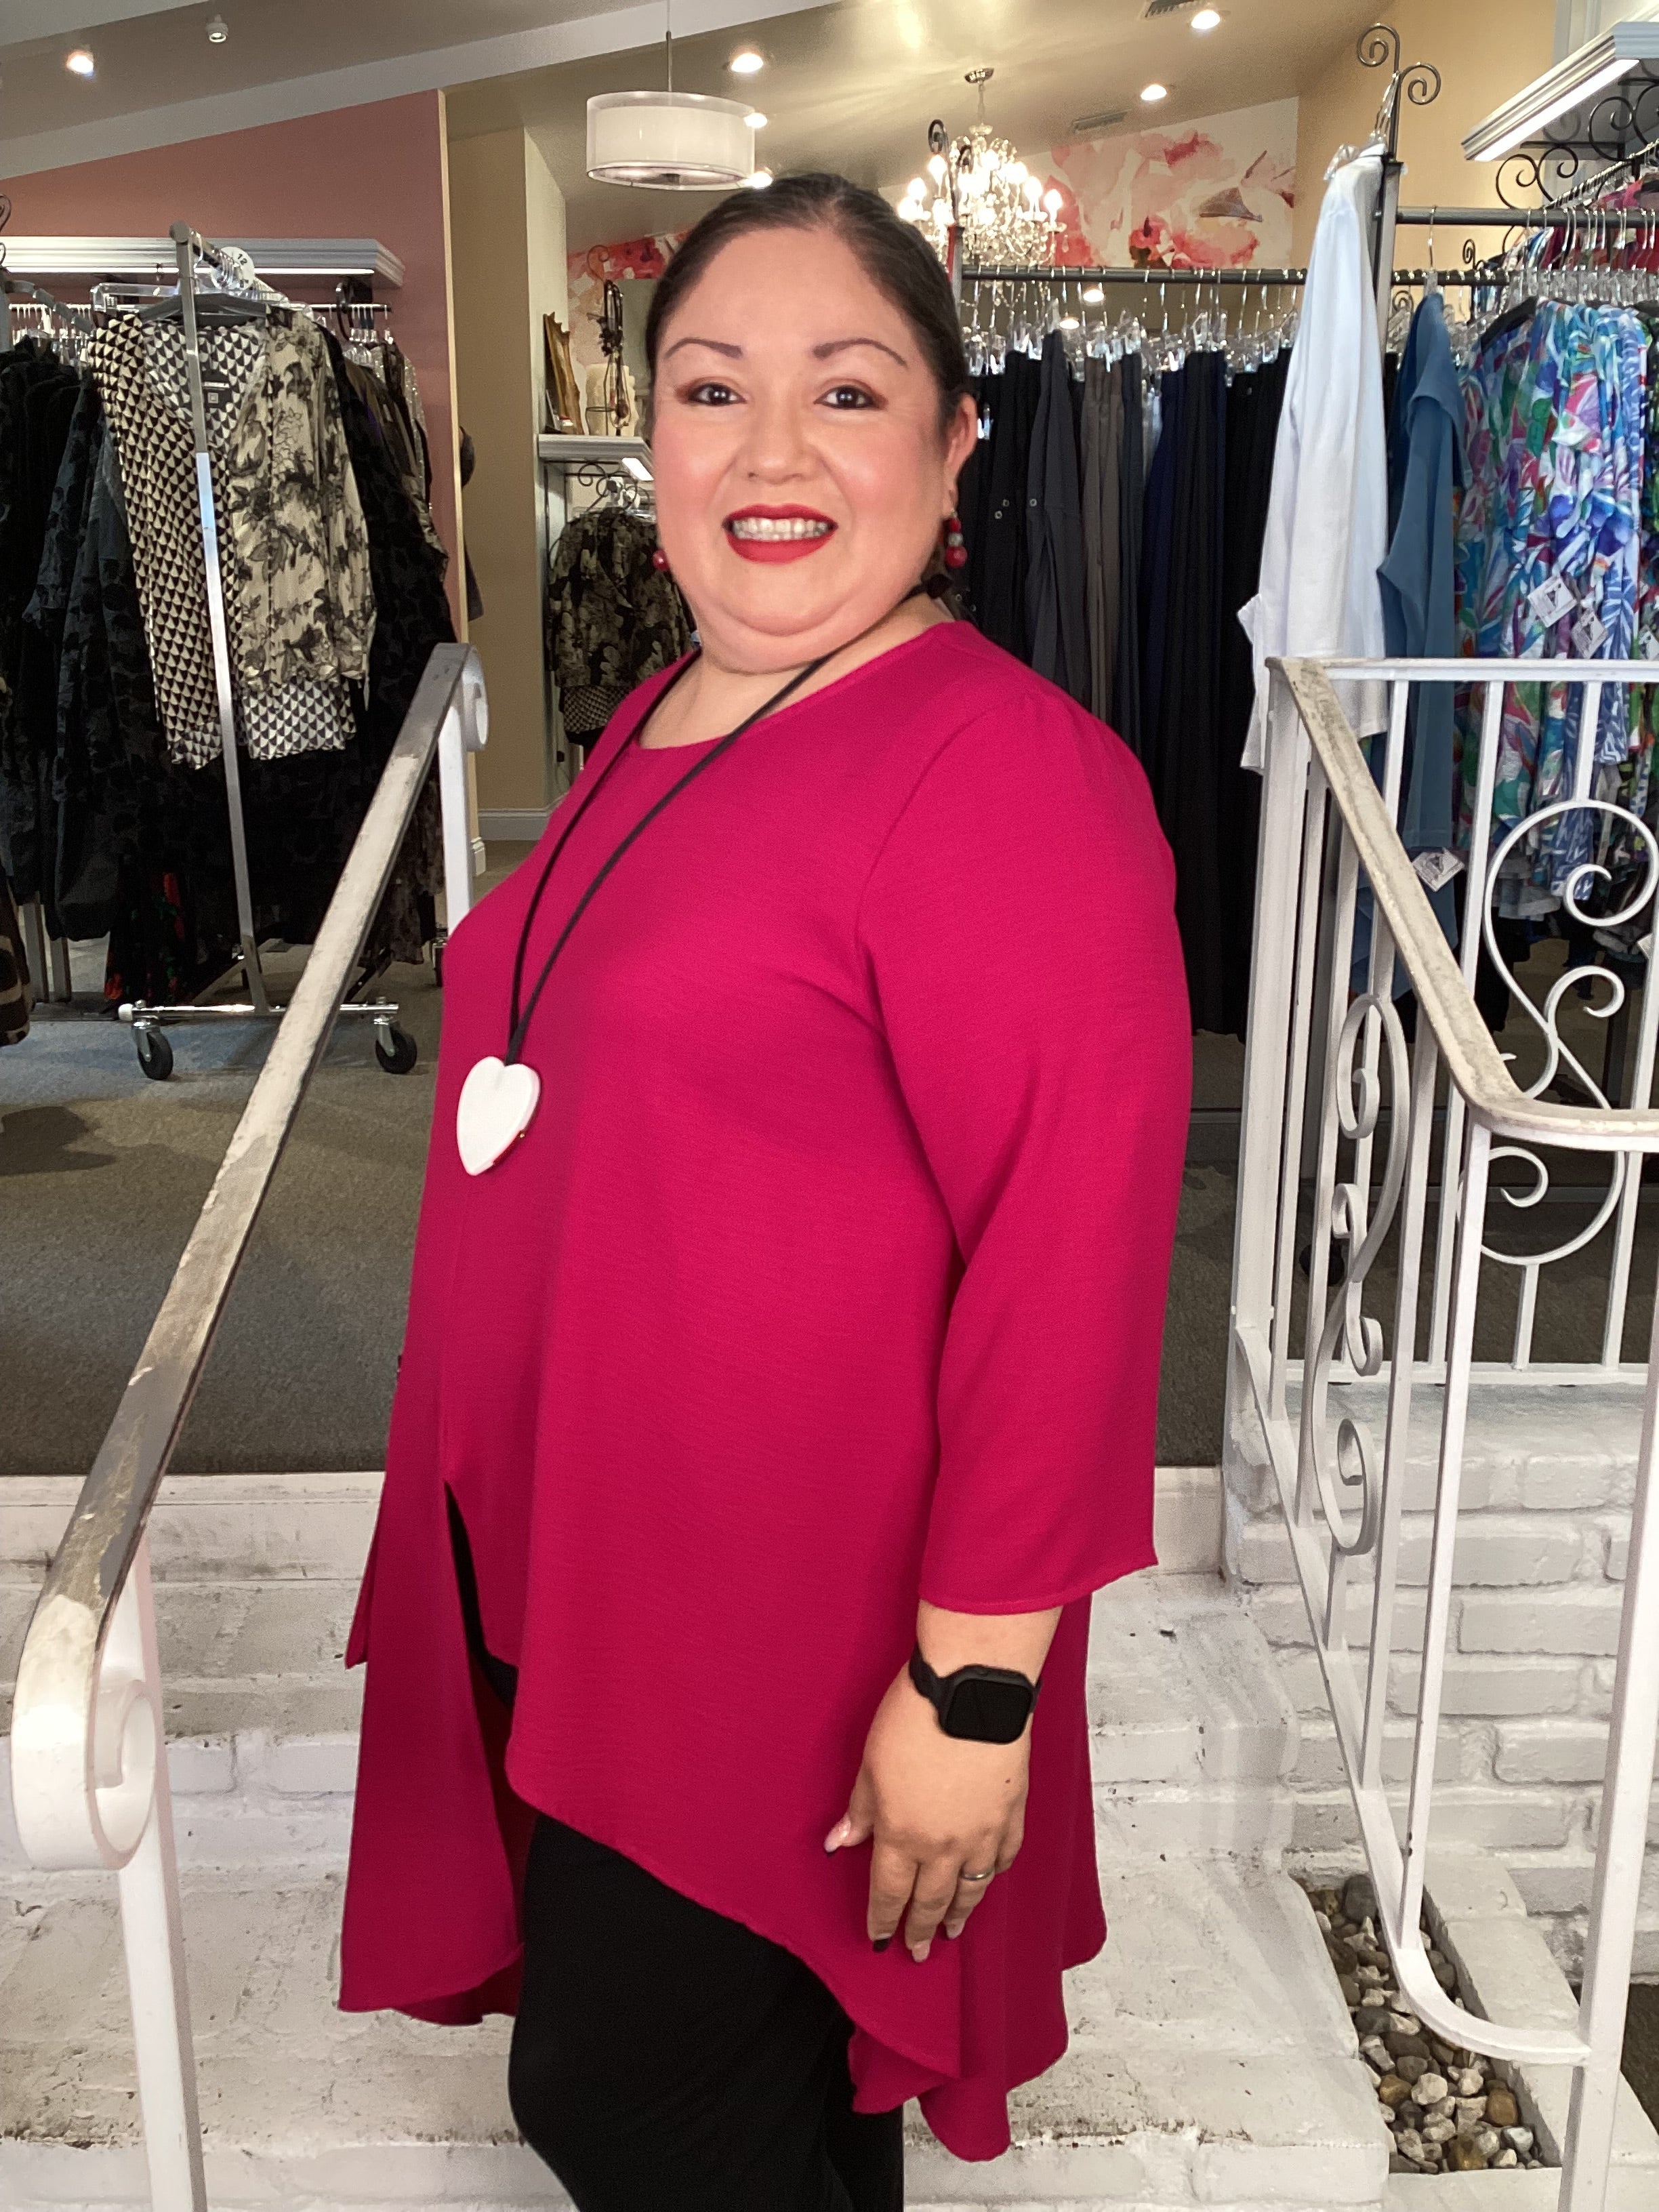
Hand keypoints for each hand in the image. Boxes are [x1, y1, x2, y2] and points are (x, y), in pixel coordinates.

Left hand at [824, 1663, 1029, 1961]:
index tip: (879, 1940)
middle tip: (917, 1951)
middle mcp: (944, 1845)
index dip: (883, 1920)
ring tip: (953, 1932)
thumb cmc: (914, 1718)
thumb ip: (860, 1810)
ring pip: (971, 1889)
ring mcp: (982, 1832)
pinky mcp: (1011, 1812)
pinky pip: (1004, 1857)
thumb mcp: (870, 1764)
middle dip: (921, 1929)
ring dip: (960, 1914)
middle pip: (931, 1900)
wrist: (972, 1690)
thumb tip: (839, 1843)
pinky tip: (989, 1880)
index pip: (889, 1892)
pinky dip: (995, 1874)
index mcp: (902, 1834)